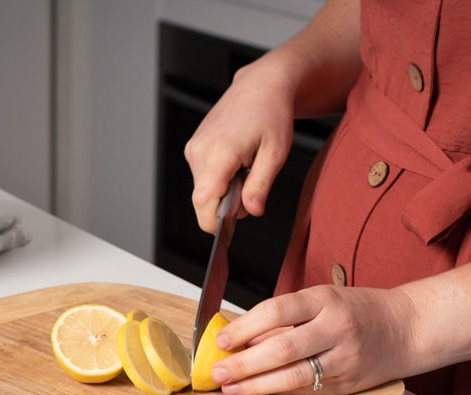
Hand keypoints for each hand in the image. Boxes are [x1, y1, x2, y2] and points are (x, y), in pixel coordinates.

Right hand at [183, 62, 296, 231]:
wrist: (261, 86)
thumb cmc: (271, 114)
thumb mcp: (276, 154)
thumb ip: (260, 186)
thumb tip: (251, 211)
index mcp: (220, 152)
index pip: (203, 200)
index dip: (212, 222)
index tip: (225, 232)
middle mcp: (200, 149)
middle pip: (203, 199)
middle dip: (224, 205)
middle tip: (251, 187)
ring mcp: (194, 147)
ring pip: (202, 188)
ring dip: (223, 190)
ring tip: (245, 168)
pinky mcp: (194, 146)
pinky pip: (202, 176)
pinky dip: (219, 178)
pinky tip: (236, 161)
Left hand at [209, 285, 418, 394]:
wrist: (406, 328)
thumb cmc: (358, 311)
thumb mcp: (323, 300)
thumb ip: (286, 316)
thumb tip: (241, 336)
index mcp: (325, 300)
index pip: (277, 311)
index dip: (245, 327)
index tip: (222, 340)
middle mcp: (336, 328)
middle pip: (282, 349)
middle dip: (244, 363)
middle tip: (218, 372)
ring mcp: (344, 358)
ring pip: (293, 376)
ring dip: (256, 385)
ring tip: (230, 388)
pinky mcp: (347, 384)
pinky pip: (307, 390)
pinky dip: (278, 392)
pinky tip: (257, 392)